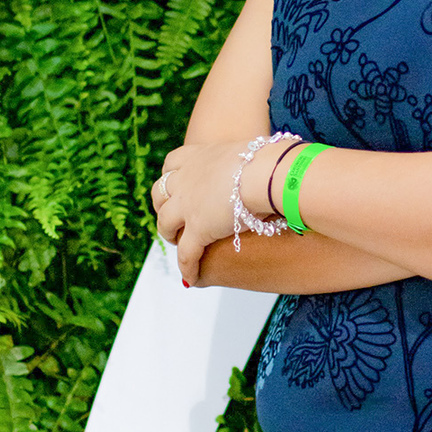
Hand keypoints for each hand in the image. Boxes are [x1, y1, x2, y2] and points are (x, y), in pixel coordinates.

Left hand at [151, 138, 278, 283]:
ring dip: (169, 233)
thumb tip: (271, 163)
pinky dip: (187, 267)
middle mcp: (186, 179)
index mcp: (199, 156)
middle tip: (174, 214)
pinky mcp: (198, 231)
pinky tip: (191, 278)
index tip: (176, 182)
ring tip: (177, 242)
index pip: (172, 162)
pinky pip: (186, 254)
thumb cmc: (268, 161)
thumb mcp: (251, 154)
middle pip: (160, 192)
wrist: (266, 174)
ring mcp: (188, 206)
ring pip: (165, 223)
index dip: (171, 174)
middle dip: (163, 204)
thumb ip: (251, 161)